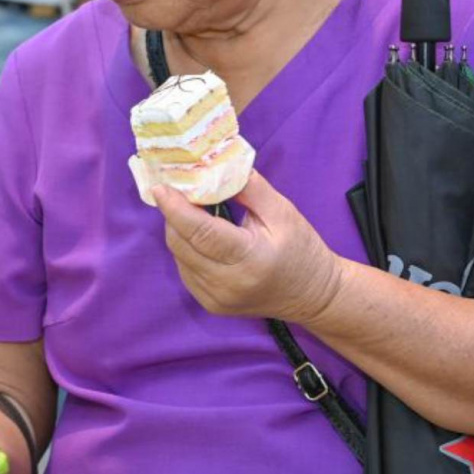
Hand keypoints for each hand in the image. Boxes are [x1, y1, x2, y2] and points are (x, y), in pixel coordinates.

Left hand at [152, 170, 342, 323]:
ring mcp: (215, 298)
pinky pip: (186, 270)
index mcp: (249, 259)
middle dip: (174, 215)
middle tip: (179, 190)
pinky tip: (201, 236)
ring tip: (192, 210)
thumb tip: (216, 168)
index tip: (160, 187)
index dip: (176, 209)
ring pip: (179, 257)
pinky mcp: (210, 304)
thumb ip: (249, 188)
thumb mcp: (283, 211)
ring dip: (179, 231)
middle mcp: (227, 284)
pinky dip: (187, 249)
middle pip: (182, 244)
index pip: (201, 232)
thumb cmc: (301, 250)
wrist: (312, 296)